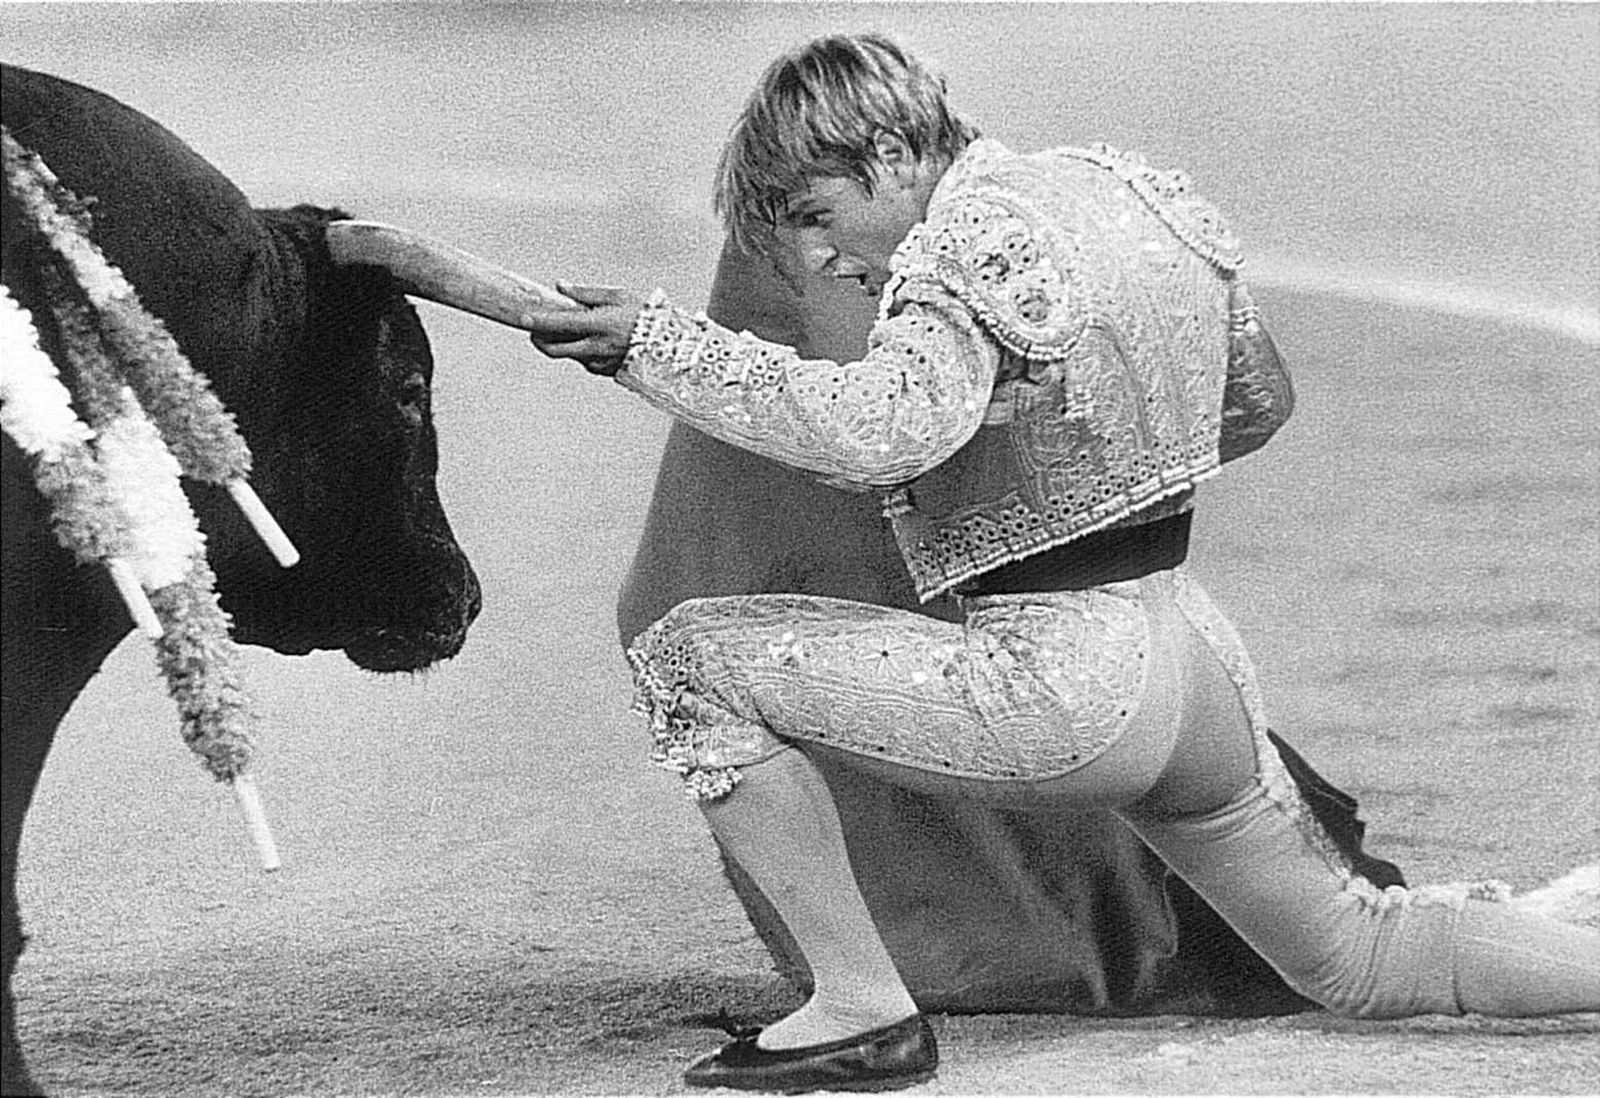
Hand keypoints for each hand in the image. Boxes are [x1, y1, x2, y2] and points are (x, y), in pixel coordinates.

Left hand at [525, 282, 644, 375]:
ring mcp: (600, 362)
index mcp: (598, 324)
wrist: (671, 345)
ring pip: (569, 355)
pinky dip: (582, 350)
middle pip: (554, 349)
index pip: (558, 324)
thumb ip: (586, 294)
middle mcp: (596, 347)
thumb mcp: (618, 296)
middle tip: (535, 329)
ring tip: (573, 328)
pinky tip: (595, 339)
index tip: (522, 317)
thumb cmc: (646, 315)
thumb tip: (561, 288)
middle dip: (539, 340)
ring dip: (563, 343)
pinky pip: (585, 361)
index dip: (537, 321)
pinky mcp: (605, 372)